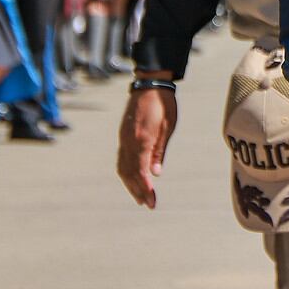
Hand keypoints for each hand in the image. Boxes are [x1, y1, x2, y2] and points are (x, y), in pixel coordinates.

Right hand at [116, 84, 178, 208]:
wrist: (150, 84)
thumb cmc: (163, 104)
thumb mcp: (167, 127)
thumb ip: (159, 151)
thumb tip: (155, 173)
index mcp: (141, 140)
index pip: (140, 172)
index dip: (145, 189)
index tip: (151, 202)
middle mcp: (128, 142)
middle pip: (129, 173)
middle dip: (138, 191)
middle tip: (148, 204)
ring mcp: (123, 138)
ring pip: (122, 167)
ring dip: (130, 184)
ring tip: (139, 196)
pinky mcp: (123, 134)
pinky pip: (121, 158)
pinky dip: (126, 172)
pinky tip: (133, 177)